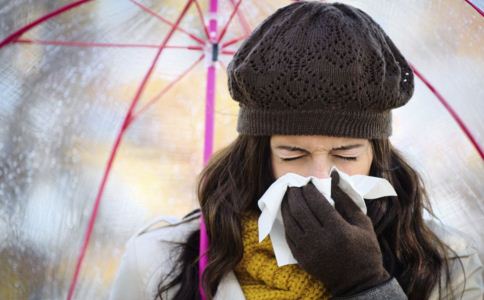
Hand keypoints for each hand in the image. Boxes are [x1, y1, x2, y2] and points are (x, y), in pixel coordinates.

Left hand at [280, 170, 389, 296]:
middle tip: (293, 185)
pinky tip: (288, 213)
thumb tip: (334, 176)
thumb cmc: (365, 250)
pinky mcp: (302, 259)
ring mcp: (309, 251)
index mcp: (338, 230)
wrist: (358, 282)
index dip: (309, 190)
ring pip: (290, 222)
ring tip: (288, 196)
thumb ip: (346, 199)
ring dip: (286, 206)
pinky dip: (286, 222)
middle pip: (300, 210)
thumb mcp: (363, 223)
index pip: (317, 203)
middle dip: (295, 194)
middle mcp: (320, 240)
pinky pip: (288, 236)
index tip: (307, 182)